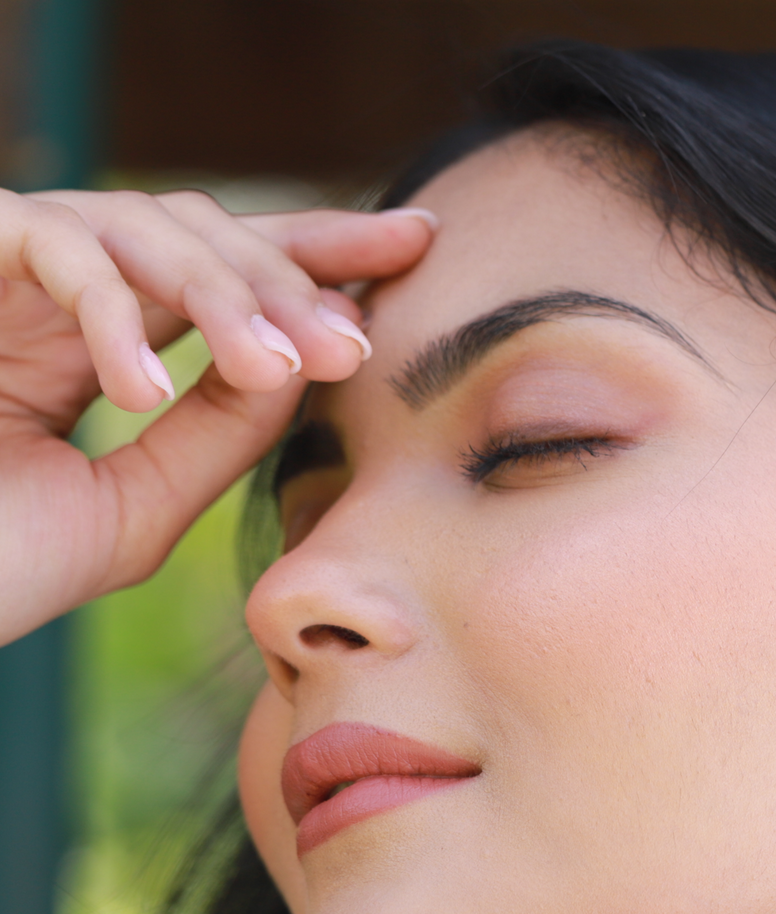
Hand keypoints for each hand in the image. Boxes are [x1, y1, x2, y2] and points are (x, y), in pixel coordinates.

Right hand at [0, 187, 436, 646]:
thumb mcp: (138, 507)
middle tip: (357, 340)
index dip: (322, 253)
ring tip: (277, 366)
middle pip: (202, 231)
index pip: (228, 278)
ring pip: (140, 226)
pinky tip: (142, 386)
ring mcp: (5, 270)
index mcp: (107, 344)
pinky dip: (107, 311)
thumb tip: (303, 368)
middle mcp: (62, 293)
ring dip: (221, 294)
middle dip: (290, 277)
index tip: (417, 246)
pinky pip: (48, 244)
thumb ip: (218, 438)